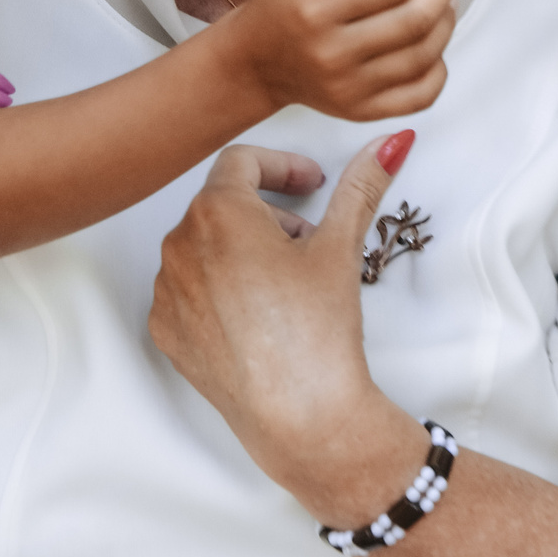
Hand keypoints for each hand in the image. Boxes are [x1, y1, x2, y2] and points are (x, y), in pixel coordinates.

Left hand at [147, 135, 419, 517]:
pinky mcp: (166, 331)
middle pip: (224, 205)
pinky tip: (260, 314)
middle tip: (310, 242)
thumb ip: (362, 184)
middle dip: (270, 214)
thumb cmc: (316, 328)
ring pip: (205, 247)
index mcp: (218, 212)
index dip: (284, 166)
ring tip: (288, 283)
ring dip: (244, 250)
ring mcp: (168, 291)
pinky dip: (221, 288)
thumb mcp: (341, 246)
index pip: (243, 161)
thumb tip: (391, 143)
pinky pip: (189, 289)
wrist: (298, 413)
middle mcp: (179, 246)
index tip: (312, 185)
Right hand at [224, 0, 457, 121]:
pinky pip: (422, 95)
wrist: (255, 61)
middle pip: (415, 18)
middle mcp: (331, 53)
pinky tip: (432, 43)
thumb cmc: (283, 3)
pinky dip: (439, 67)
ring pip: (424, 54)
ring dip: (446, 21)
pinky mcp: (360, 112)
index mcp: (315, 8)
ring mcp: (348, 88)